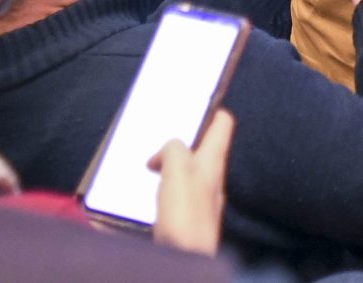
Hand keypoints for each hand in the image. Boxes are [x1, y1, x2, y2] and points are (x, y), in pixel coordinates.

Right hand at [151, 109, 233, 255]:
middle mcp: (210, 180)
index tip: (194, 100)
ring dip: (164, 167)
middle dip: (179, 140)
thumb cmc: (187, 219)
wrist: (184, 263)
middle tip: (155, 134)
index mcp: (213, 161)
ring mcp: (198, 202)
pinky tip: (139, 196)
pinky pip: (170, 198)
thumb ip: (174, 148)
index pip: (222, 123)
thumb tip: (163, 152)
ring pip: (183, 173)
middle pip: (199, 149)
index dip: (211, 108)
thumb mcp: (179, 169)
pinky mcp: (182, 221)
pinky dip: (156, 192)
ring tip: (142, 163)